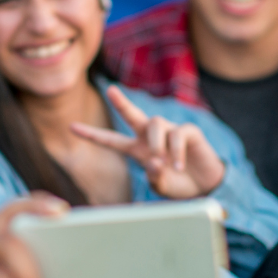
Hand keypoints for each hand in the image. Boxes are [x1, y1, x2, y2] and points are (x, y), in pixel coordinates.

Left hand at [71, 85, 224, 198]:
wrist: (206, 186)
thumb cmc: (179, 184)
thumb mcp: (162, 187)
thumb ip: (155, 178)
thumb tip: (155, 162)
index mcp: (137, 149)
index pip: (111, 140)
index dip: (92, 134)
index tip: (71, 127)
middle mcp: (151, 136)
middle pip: (132, 114)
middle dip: (121, 102)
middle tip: (110, 90)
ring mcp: (169, 131)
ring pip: (155, 123)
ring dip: (156, 143)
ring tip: (162, 160)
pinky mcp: (188, 131)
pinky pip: (177, 134)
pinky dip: (176, 151)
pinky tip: (179, 165)